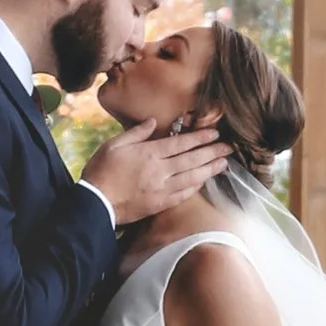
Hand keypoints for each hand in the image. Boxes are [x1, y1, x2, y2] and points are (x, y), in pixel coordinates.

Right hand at [83, 116, 224, 225]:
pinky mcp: (160, 204)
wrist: (96, 203)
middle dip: (213, 152)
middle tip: (229, 147)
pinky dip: (196, 187)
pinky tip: (204, 182)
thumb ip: (136, 133)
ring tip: (224, 164)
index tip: (215, 133)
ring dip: (210, 169)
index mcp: (150, 153)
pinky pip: (183, 194)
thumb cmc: (102, 171)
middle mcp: (160, 170)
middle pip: (192, 159)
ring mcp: (162, 189)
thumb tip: (153, 121)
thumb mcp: (114, 145)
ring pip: (192, 177)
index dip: (200, 137)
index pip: (181, 143)